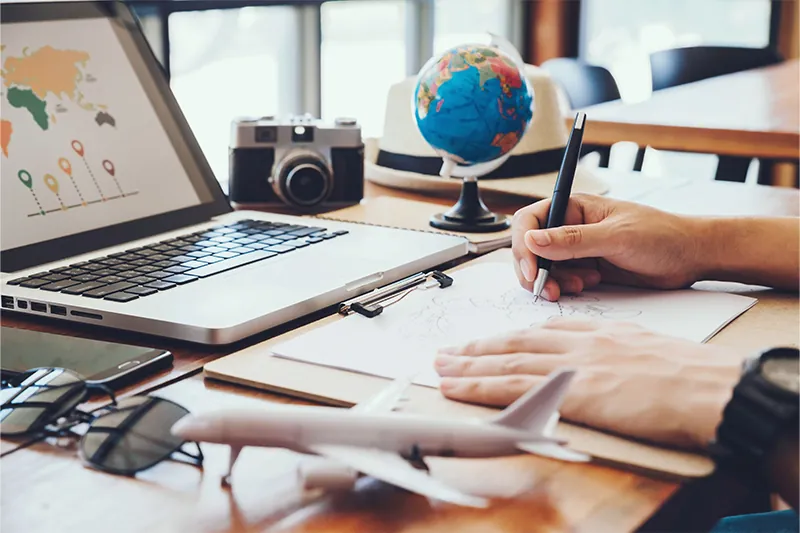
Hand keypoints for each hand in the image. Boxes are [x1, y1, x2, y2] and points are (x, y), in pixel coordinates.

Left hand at [435, 318, 740, 448]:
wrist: (708, 386)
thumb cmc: (688, 374)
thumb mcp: (643, 349)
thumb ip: (612, 353)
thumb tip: (599, 366)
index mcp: (595, 332)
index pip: (539, 333)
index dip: (507, 339)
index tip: (487, 344)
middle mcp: (577, 343)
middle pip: (514, 343)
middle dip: (477, 349)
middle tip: (447, 353)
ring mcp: (570, 365)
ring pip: (505, 362)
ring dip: (467, 366)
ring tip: (440, 368)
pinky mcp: (567, 391)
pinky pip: (512, 388)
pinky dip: (479, 387)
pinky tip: (457, 389)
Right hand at [511, 194, 701, 299]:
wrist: (690, 256)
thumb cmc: (660, 235)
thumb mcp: (615, 236)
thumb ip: (572, 240)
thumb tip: (532, 240)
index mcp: (574, 207)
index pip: (530, 221)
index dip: (524, 245)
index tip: (532, 270)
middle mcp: (570, 227)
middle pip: (531, 248)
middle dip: (536, 270)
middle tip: (550, 289)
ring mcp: (577, 249)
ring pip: (544, 267)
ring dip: (553, 281)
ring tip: (579, 286)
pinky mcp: (586, 268)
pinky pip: (561, 279)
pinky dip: (566, 287)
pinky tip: (589, 285)